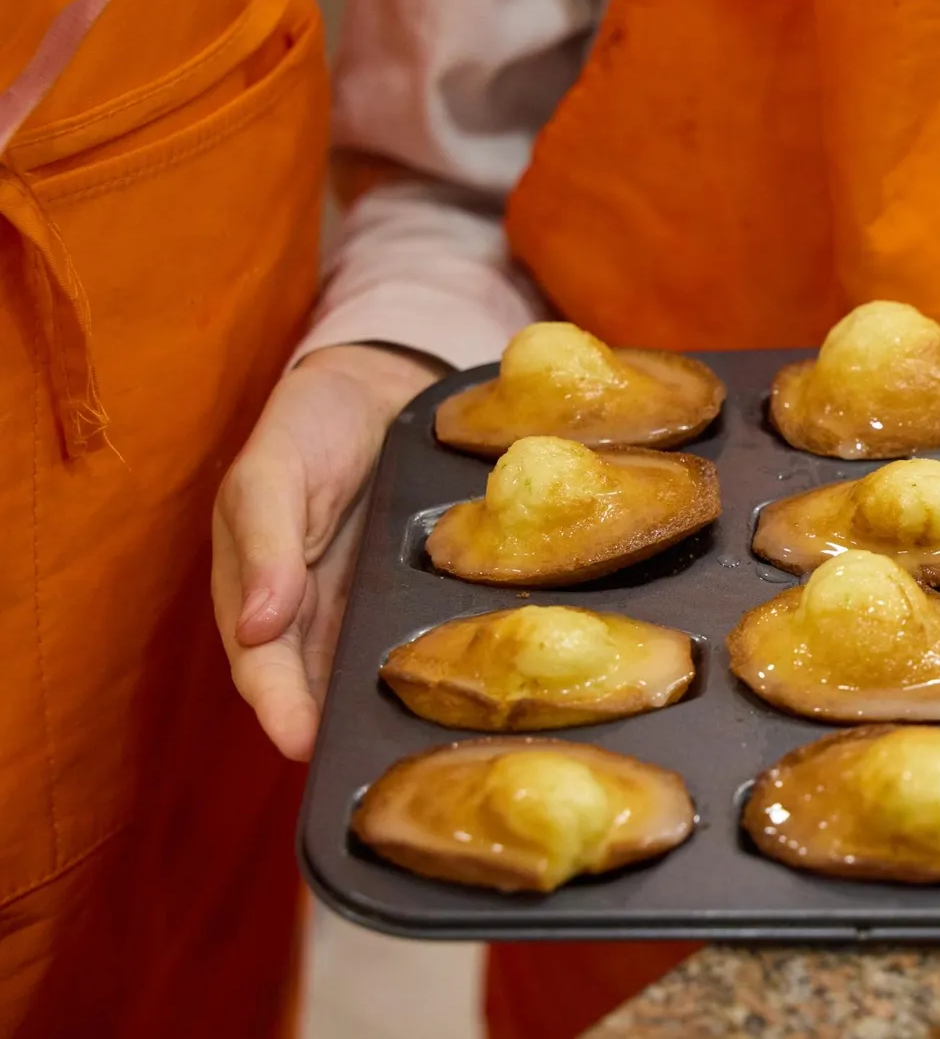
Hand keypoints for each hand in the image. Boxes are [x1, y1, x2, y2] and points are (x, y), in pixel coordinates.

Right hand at [212, 344, 441, 758]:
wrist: (376, 387)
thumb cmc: (308, 426)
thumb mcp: (271, 469)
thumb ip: (263, 541)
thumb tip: (259, 626)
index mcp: (257, 594)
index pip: (263, 669)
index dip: (282, 710)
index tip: (304, 744)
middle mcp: (310, 616)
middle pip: (318, 689)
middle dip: (340, 729)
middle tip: (372, 764)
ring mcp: (364, 609)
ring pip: (372, 674)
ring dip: (390, 709)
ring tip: (424, 745)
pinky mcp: (412, 594)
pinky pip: (421, 635)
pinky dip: (438, 663)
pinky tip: (469, 687)